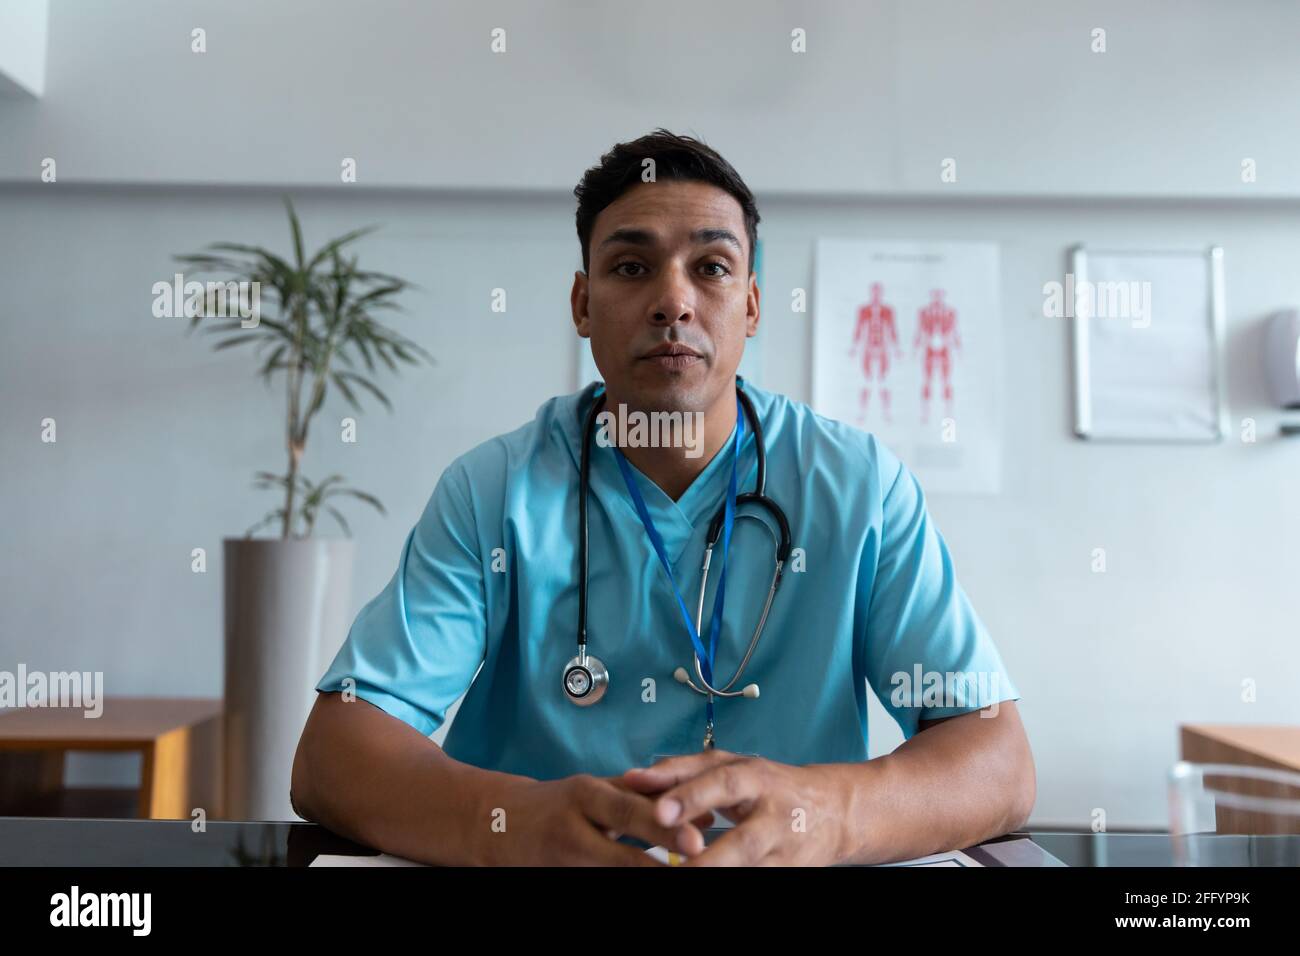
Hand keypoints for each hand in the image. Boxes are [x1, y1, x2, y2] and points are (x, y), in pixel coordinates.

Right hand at [482, 773, 705, 865]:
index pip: (629, 810)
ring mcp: (564, 860)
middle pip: (622, 851)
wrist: (497, 824)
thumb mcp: (594, 790)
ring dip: (647, 876)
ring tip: (680, 879)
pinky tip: (651, 884)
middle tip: (697, 859)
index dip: (664, 826)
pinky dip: (625, 884)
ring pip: (611, 874)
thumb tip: (703, 811)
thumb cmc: (559, 804)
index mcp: (584, 794)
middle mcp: (573, 828)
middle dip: (660, 860)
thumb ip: (644, 798)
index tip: (699, 838)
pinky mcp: (558, 879)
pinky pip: (597, 884)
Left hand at [619, 750, 846, 865]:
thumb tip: (630, 779)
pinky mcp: (787, 875)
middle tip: (677, 866)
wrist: (834, 813)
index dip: (692, 797)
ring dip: (717, 875)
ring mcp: (784, 853)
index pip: (724, 783)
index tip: (659, 812)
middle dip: (709, 859)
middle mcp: (774, 817)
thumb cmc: (767, 785)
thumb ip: (680, 771)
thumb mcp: (730, 766)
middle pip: (743, 842)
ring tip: (681, 880)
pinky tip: (697, 884)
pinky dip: (728, 883)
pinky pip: (755, 882)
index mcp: (757, 778)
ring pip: (750, 873)